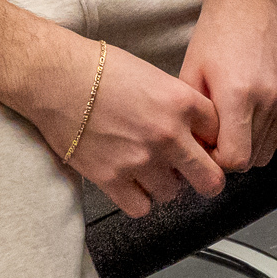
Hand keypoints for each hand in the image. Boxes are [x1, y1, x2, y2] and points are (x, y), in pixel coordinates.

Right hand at [50, 38, 231, 216]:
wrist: (57, 79)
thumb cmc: (101, 70)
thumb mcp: (154, 76)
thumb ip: (179, 105)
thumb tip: (193, 131)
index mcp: (181, 103)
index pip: (219, 135)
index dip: (212, 141)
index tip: (204, 144)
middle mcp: (167, 135)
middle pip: (210, 179)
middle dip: (207, 178)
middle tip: (196, 175)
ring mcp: (140, 160)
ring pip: (172, 194)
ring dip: (165, 184)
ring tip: (150, 168)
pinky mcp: (111, 179)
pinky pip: (141, 208)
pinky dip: (139, 199)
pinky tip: (131, 182)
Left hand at [175, 0, 276, 174]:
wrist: (250, 2)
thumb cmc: (214, 36)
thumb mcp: (191, 74)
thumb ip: (193, 118)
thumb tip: (196, 152)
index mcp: (238, 95)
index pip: (234, 159)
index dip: (216, 160)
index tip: (206, 145)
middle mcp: (269, 98)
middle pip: (253, 160)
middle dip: (233, 155)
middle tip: (218, 135)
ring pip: (270, 150)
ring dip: (251, 145)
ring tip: (235, 123)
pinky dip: (268, 133)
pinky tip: (253, 114)